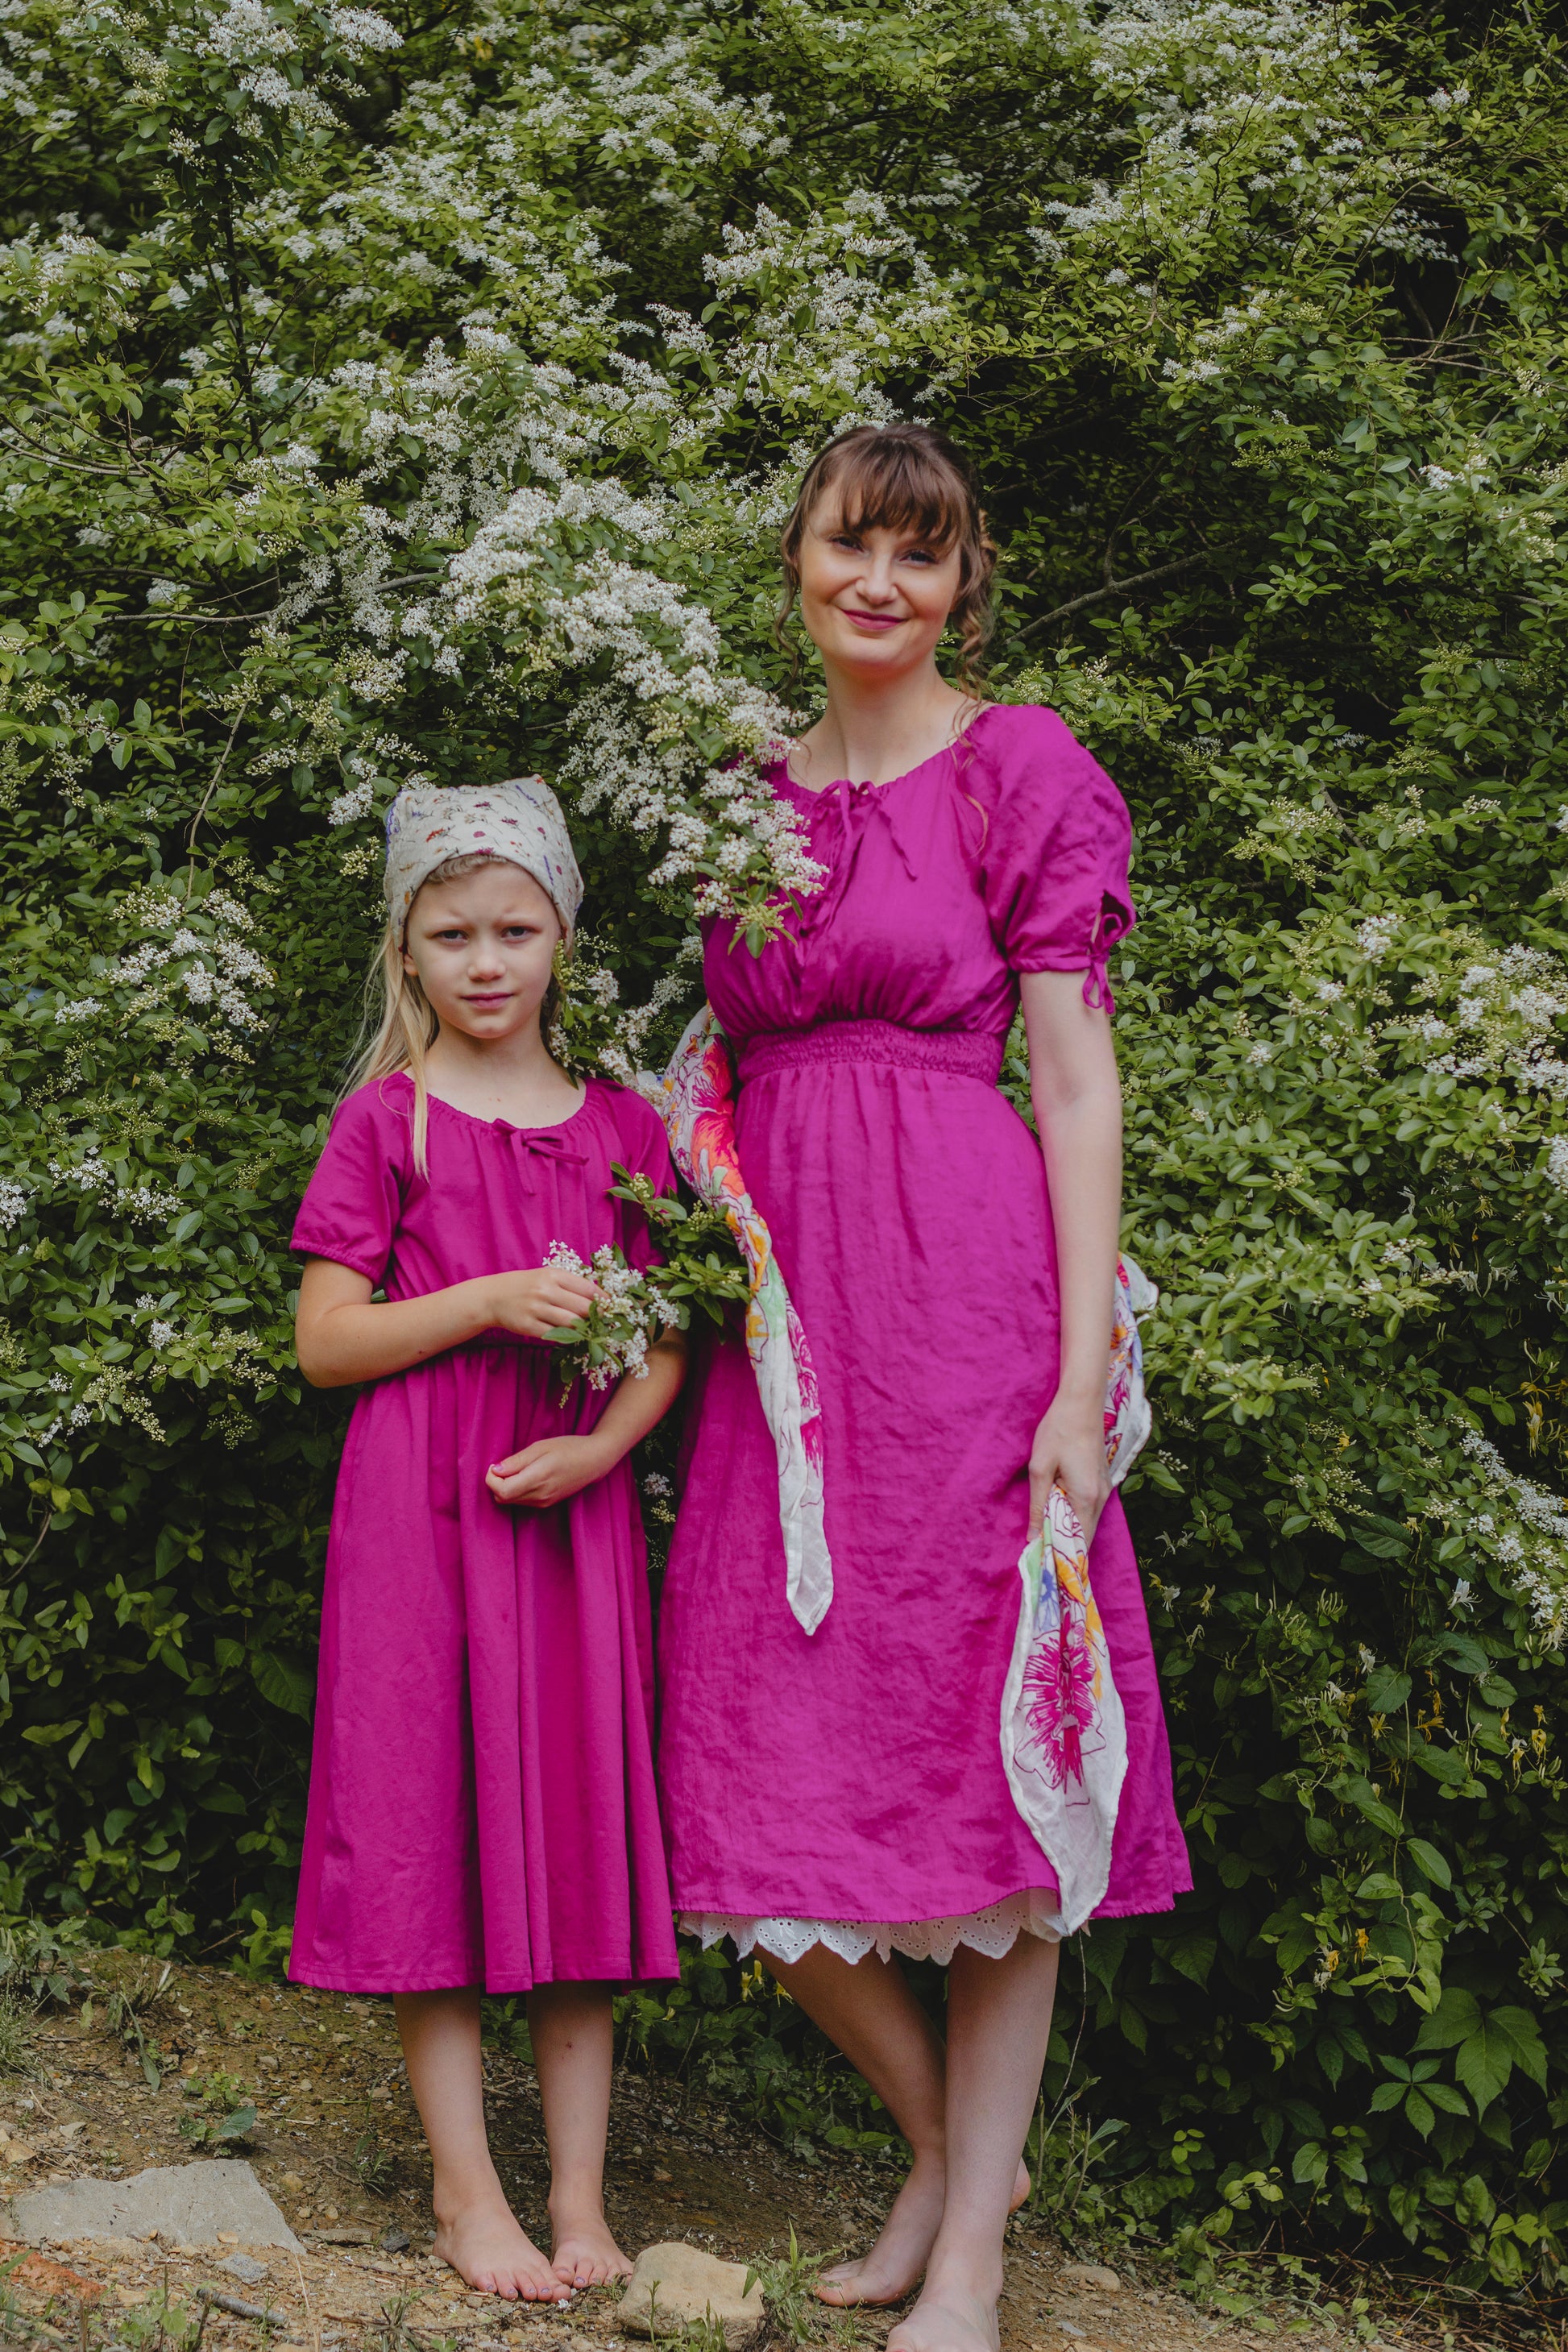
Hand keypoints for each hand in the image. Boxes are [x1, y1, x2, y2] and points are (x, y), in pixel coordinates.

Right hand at [480, 1266, 598, 1341]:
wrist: (493, 1297)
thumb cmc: (526, 1286)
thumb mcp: (547, 1276)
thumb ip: (570, 1284)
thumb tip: (599, 1297)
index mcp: (553, 1275)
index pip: (588, 1288)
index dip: (604, 1300)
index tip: (612, 1307)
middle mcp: (545, 1290)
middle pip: (583, 1307)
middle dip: (597, 1317)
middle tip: (604, 1322)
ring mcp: (536, 1309)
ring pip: (571, 1323)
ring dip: (583, 1329)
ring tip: (590, 1330)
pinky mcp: (528, 1326)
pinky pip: (555, 1336)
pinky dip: (566, 1338)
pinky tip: (570, 1337)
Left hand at [486, 1434, 615, 1507]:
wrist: (594, 1461)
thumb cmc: (568, 1448)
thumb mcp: (541, 1447)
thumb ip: (517, 1461)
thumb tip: (495, 1470)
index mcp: (538, 1478)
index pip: (502, 1491)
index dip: (491, 1480)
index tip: (494, 1465)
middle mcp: (540, 1495)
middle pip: (503, 1498)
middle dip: (496, 1484)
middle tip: (503, 1466)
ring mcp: (544, 1502)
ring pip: (511, 1501)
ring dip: (505, 1488)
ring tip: (516, 1469)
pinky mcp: (547, 1504)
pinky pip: (522, 1501)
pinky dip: (515, 1491)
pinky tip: (524, 1476)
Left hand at [1028, 1393, 1109, 1545]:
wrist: (1081, 1402)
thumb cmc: (1058, 1431)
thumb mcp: (1040, 1468)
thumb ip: (1037, 1506)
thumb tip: (1033, 1538)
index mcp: (1086, 1497)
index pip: (1079, 1542)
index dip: (1063, 1558)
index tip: (1046, 1570)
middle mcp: (1101, 1497)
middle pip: (1085, 1535)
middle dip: (1065, 1548)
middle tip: (1042, 1558)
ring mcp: (1105, 1489)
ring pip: (1088, 1522)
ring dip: (1069, 1532)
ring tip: (1046, 1541)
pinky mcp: (1102, 1481)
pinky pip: (1090, 1508)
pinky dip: (1075, 1517)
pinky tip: (1058, 1517)